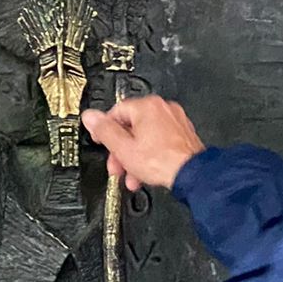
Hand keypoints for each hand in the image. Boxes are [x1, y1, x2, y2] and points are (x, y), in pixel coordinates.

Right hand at [82, 96, 204, 190]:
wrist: (192, 175)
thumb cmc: (163, 161)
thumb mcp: (123, 147)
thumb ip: (104, 131)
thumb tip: (90, 117)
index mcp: (147, 106)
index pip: (116, 112)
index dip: (105, 130)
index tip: (101, 140)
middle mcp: (164, 109)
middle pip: (131, 126)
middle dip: (121, 149)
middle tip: (116, 163)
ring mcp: (176, 122)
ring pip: (146, 136)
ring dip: (134, 156)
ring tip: (131, 173)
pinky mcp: (184, 135)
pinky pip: (160, 142)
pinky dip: (151, 154)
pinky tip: (146, 171)